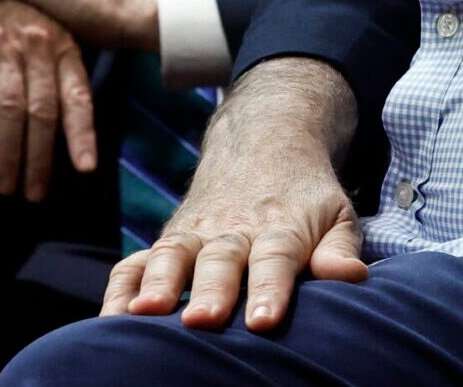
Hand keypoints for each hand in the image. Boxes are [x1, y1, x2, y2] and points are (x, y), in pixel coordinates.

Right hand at [0, 0, 97, 201]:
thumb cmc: (18, 7)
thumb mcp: (48, 32)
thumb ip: (57, 70)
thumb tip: (65, 119)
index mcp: (65, 47)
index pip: (78, 96)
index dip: (82, 133)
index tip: (85, 167)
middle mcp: (41, 48)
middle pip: (44, 112)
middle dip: (40, 158)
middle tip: (33, 194)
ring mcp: (8, 45)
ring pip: (12, 107)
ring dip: (8, 151)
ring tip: (4, 186)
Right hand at [103, 60, 366, 330]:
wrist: (264, 143)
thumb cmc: (306, 197)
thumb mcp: (336, 213)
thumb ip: (340, 247)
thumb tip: (351, 275)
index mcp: (280, 227)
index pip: (276, 258)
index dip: (271, 288)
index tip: (265, 320)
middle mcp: (233, 230)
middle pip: (220, 261)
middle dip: (210, 291)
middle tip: (203, 321)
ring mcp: (194, 234)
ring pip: (172, 256)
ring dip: (157, 284)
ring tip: (144, 314)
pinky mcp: (168, 239)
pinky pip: (134, 263)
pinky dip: (119, 288)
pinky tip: (112, 318)